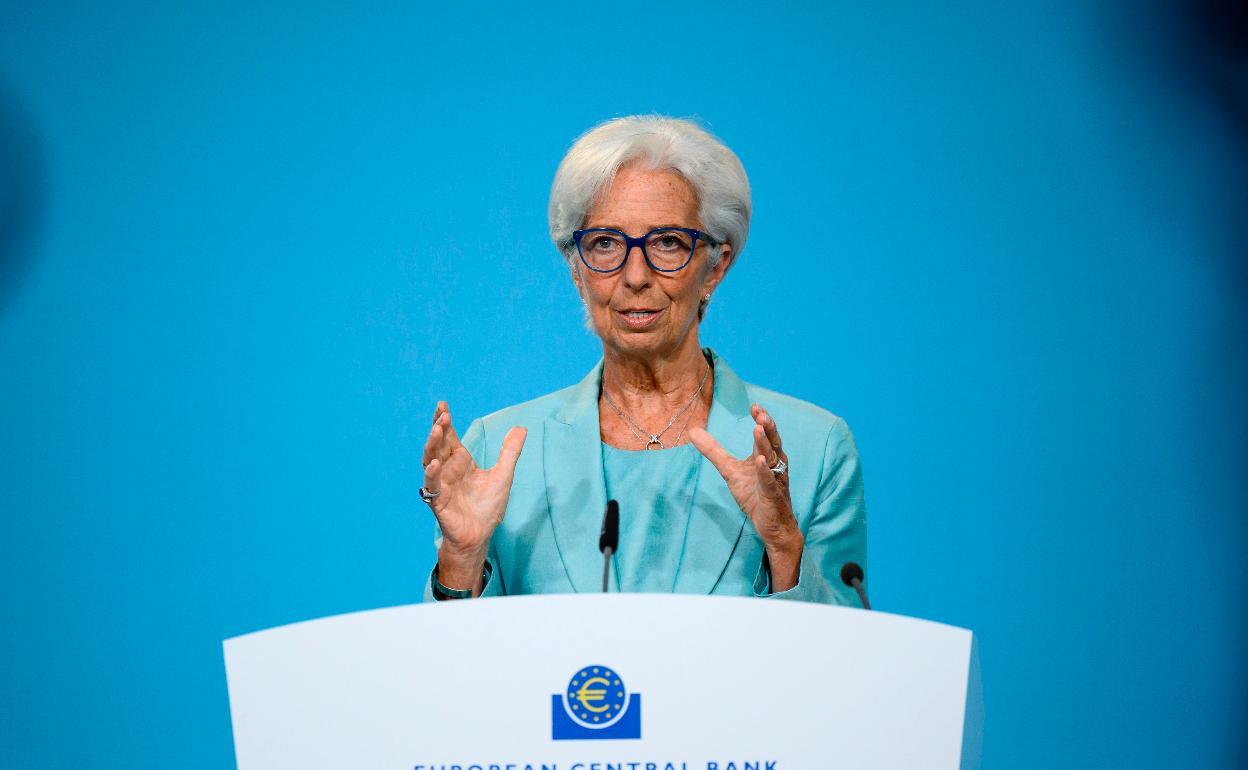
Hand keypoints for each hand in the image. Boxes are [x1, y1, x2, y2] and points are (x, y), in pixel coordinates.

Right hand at [422, 401, 526, 591]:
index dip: (445, 421)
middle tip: (441, 414)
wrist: (480, 534)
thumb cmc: (488, 506)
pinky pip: (431, 485)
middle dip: (438, 428)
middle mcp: (447, 469)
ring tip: (436, 429)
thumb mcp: (504, 474)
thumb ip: (510, 451)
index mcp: (460, 461)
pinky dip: (431, 473)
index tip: (442, 405)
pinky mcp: (438, 501)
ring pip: (430, 460)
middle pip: (438, 444)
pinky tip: (434, 463)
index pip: (450, 437)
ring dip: (432, 445)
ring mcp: (440, 484)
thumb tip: (521, 428)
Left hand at [688, 404, 803, 590]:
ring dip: (765, 444)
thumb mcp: (730, 471)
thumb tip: (693, 431)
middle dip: (768, 427)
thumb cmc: (755, 496)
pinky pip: (769, 482)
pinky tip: (758, 461)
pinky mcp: (772, 496)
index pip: (765, 435)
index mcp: (765, 457)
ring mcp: (775, 481)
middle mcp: (774, 466)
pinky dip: (764, 472)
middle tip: (761, 413)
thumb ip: (714, 452)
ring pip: (772, 459)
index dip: (761, 420)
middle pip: (773, 442)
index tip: (754, 406)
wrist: (772, 527)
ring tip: (758, 428)